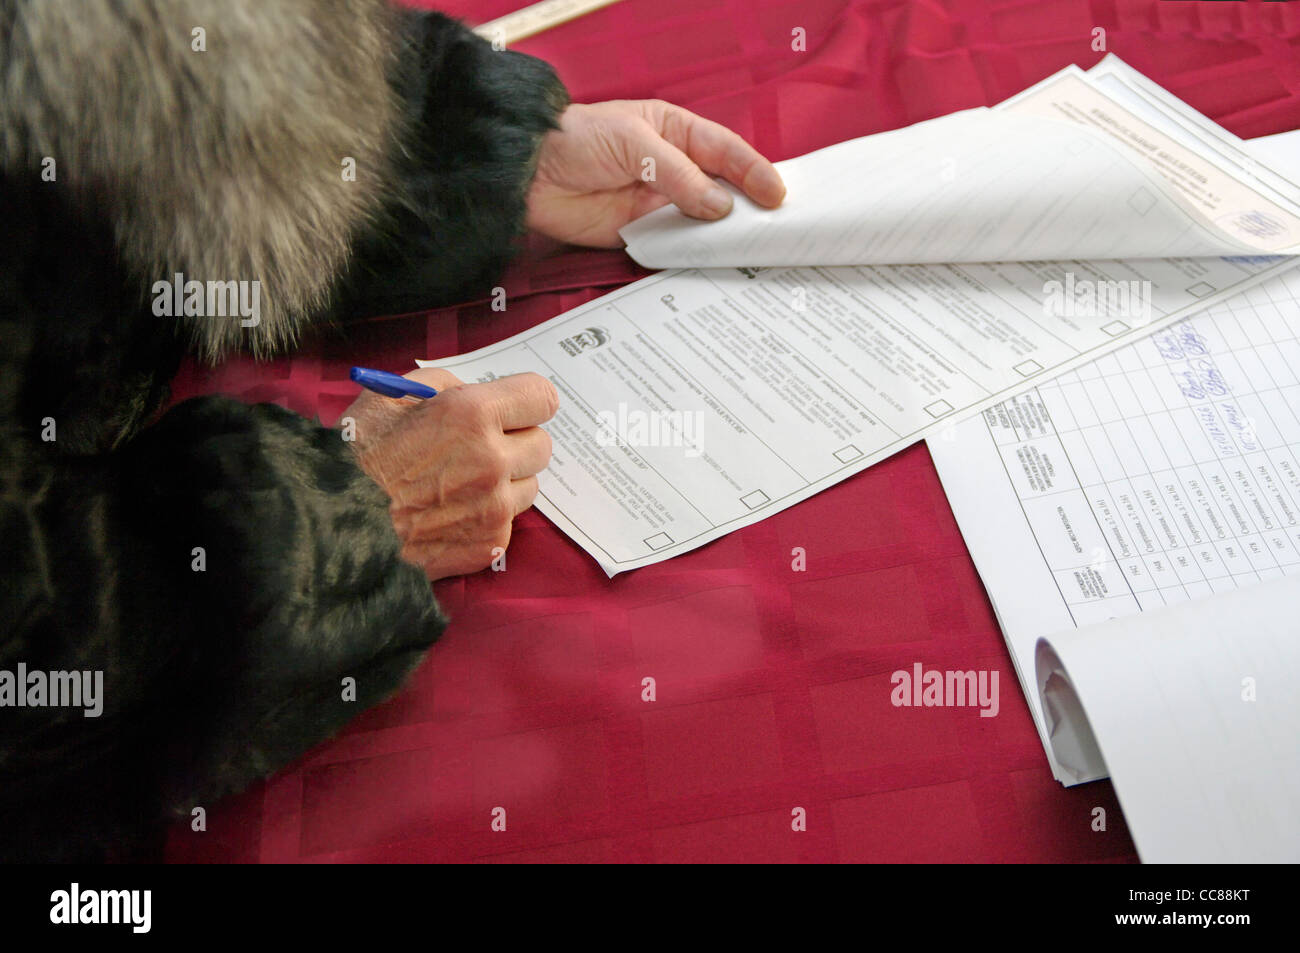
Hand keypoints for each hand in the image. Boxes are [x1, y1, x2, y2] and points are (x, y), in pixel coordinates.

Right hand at [342, 368, 557, 579]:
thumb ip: (445, 386)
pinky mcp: (491, 543)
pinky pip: (508, 522)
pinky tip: (453, 512)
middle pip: (541, 445)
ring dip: (506, 481)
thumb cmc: (356, 457)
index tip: (516, 408)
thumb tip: (477, 394)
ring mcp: (495, 507)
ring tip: (462, 482)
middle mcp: (492, 460)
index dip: (527, 402)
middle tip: (482, 447)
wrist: (336, 526)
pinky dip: (489, 516)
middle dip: (516, 442)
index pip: (542, 398)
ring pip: (528, 486)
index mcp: (472, 415)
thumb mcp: (390, 395)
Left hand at [525, 99, 786, 247]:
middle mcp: (671, 168)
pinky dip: (693, 254)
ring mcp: (657, 201)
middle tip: (775, 226)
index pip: (724, 152)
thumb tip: (718, 206)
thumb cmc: (577, 139)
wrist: (529, 174)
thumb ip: (678, 175)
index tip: (777, 194)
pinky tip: (712, 261)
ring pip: (702, 221)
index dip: (753, 171)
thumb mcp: (635, 143)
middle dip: (747, 206)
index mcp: (674, 133)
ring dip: (723, 234)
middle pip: (720, 189)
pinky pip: (674, 245)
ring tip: (752, 247)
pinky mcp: (640, 232)